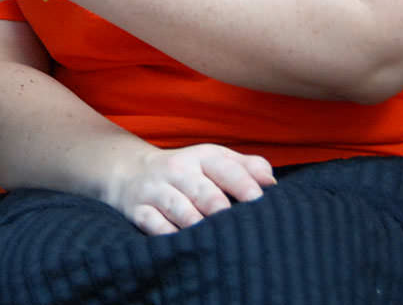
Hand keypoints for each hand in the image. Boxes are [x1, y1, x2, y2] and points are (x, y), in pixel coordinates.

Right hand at [101, 143, 275, 235]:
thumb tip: (271, 183)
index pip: (224, 167)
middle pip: (202, 190)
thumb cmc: (187, 172)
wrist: (131, 172)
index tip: (259, 201)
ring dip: (196, 223)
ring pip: (179, 208)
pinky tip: (185, 244)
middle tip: (236, 224)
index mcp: (201, 157)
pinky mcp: (139, 210)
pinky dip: (169, 235)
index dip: (242, 184)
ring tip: (213, 237)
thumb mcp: (213, 160)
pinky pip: (154, 225)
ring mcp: (156, 190)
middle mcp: (178, 171)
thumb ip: (246, 167)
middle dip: (218, 206)